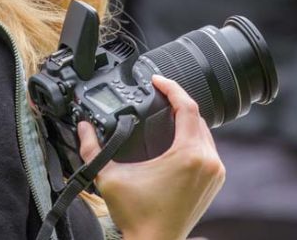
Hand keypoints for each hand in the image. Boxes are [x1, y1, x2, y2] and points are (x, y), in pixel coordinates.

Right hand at [77, 75, 224, 239]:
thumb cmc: (138, 216)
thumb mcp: (109, 178)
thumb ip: (93, 149)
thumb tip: (82, 128)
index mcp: (187, 154)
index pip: (187, 107)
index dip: (172, 88)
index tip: (158, 80)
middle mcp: (207, 161)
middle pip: (197, 117)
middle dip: (178, 102)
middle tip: (159, 94)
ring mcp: (215, 172)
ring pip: (205, 132)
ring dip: (187, 120)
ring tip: (167, 112)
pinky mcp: (215, 181)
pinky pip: (208, 149)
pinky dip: (194, 138)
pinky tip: (178, 136)